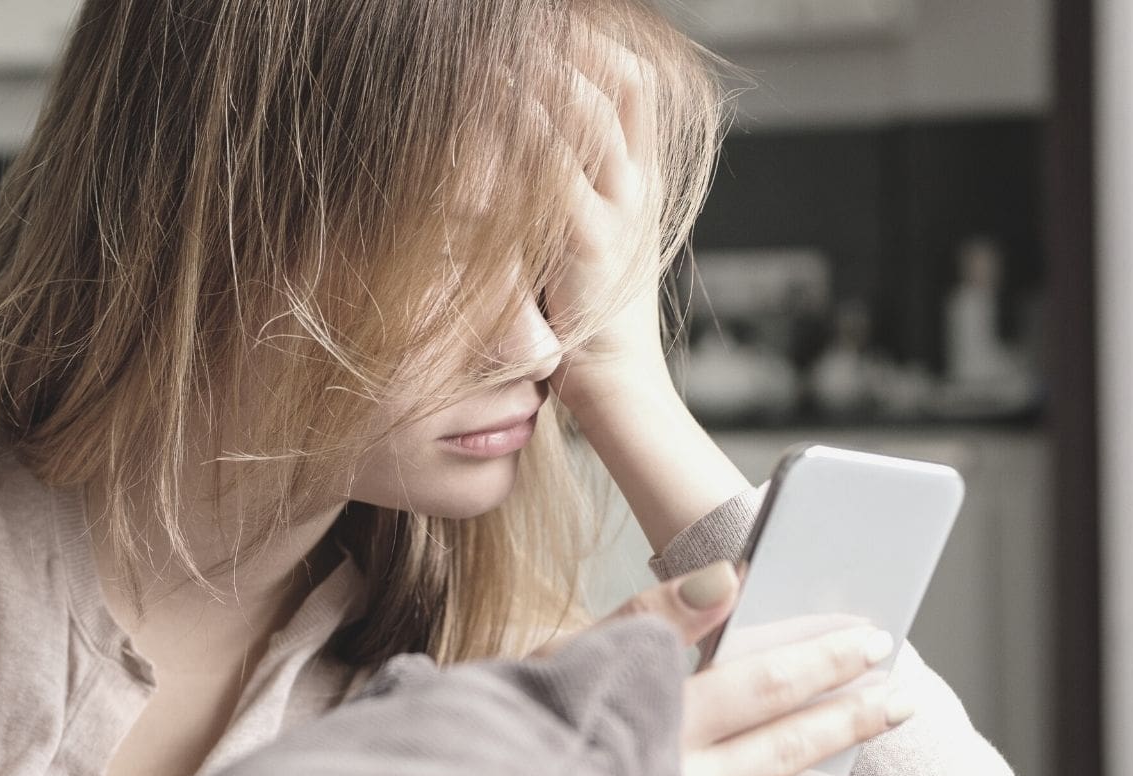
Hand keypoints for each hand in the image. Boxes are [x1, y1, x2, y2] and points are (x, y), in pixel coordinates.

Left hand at [529, 35, 674, 422]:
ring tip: (496, 61)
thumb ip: (579, 193)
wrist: (620, 383)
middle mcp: (636, 188)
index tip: (556, 32)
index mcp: (642, 182)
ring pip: (591, 119)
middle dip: (567, 51)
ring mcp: (617, 213)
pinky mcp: (588, 245)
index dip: (598, 49)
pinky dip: (524, 142)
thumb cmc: (593, 319)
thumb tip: (537, 150)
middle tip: (519, 33)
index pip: (636, 88)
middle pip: (616, 87)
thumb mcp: (596, 240)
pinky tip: (490, 124)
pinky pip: (556, 175)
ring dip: (543, 82)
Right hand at [531, 560, 912, 775]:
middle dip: (852, 720)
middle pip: (786, 750)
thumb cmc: (501, 725)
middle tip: (902, 702)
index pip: (765, 683)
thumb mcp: (564, 655)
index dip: (824, 660)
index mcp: (656, 717)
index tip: (873, 640)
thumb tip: (729, 576)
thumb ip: (648, 615)